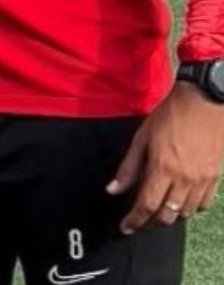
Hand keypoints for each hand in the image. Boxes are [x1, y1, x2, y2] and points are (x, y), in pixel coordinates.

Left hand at [108, 81, 223, 231]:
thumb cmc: (170, 115)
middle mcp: (184, 179)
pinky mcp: (215, 176)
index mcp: (163, 168)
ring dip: (170, 217)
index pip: (146, 205)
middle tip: (139, 223)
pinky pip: (204, 203)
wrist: (205, 100)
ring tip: (157, 214)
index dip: (135, 220)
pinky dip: (190, 209)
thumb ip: (129, 167)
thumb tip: (113, 189)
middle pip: (166, 215)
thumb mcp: (142, 137)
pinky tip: (180, 204)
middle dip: (150, 223)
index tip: (125, 227)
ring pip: (185, 212)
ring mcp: (202, 179)